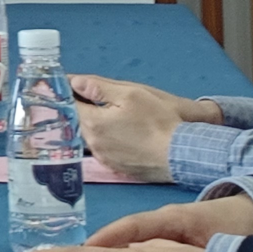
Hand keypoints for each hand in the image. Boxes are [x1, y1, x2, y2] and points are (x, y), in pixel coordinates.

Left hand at [69, 75, 220, 182]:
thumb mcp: (131, 94)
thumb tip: (74, 82)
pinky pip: (104, 150)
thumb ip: (99, 88)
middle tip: (93, 98)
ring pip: (91, 137)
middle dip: (83, 109)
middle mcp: (93, 144)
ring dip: (95, 126)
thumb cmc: (159, 121)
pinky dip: (107, 140)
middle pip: (79, 121)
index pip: (70, 105)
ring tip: (111, 116)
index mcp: (93, 123)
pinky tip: (121, 135)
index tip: (69, 86)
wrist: (183, 154)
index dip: (70, 93)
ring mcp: (105, 159)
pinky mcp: (117, 168)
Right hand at [86, 192, 252, 249]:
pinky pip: (137, 244)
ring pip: (126, 240)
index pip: (136, 226)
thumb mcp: (224, 242)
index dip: (111, 237)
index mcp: (175, 218)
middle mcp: (162, 220)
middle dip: (93, 246)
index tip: (89, 248)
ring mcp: (163, 227)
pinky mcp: (169, 236)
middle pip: (122, 233)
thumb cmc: (241, 227)